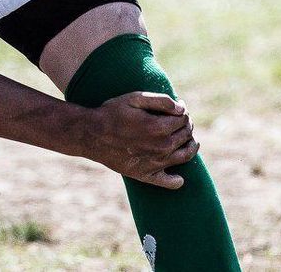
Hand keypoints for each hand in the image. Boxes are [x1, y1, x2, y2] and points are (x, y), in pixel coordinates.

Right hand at [82, 91, 199, 188]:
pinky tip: (178, 176)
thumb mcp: (134, 98)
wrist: (90, 135)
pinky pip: (170, 182)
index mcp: (160, 128)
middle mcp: (162, 147)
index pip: (184, 119)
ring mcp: (156, 163)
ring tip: (187, 140)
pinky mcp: (146, 175)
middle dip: (186, 125)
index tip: (178, 108)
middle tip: (179, 120)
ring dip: (191, 146)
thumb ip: (161, 101)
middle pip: (186, 135)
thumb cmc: (111, 113)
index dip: (183, 111)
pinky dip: (178, 180)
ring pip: (185, 156)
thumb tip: (182, 108)